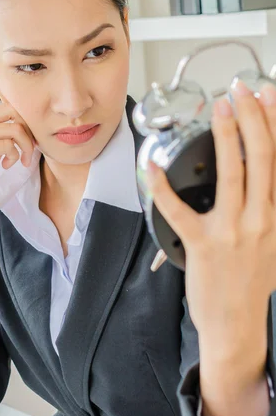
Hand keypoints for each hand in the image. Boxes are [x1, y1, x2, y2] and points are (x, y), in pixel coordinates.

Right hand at [0, 36, 35, 217]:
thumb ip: (3, 126)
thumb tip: (22, 115)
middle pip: (14, 108)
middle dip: (29, 131)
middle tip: (30, 150)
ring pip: (15, 126)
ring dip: (26, 146)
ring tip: (22, 159)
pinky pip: (9, 141)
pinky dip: (15, 155)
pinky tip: (7, 164)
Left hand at [146, 80, 275, 356]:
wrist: (238, 325)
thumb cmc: (251, 283)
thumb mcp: (271, 242)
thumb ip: (268, 207)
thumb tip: (262, 179)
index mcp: (274, 215)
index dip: (275, 126)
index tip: (268, 98)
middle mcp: (259, 218)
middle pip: (261, 158)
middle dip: (252, 118)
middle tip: (241, 91)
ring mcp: (232, 231)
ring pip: (232, 174)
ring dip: (226, 137)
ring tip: (218, 109)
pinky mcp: (203, 244)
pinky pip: (179, 210)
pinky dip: (163, 187)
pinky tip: (152, 167)